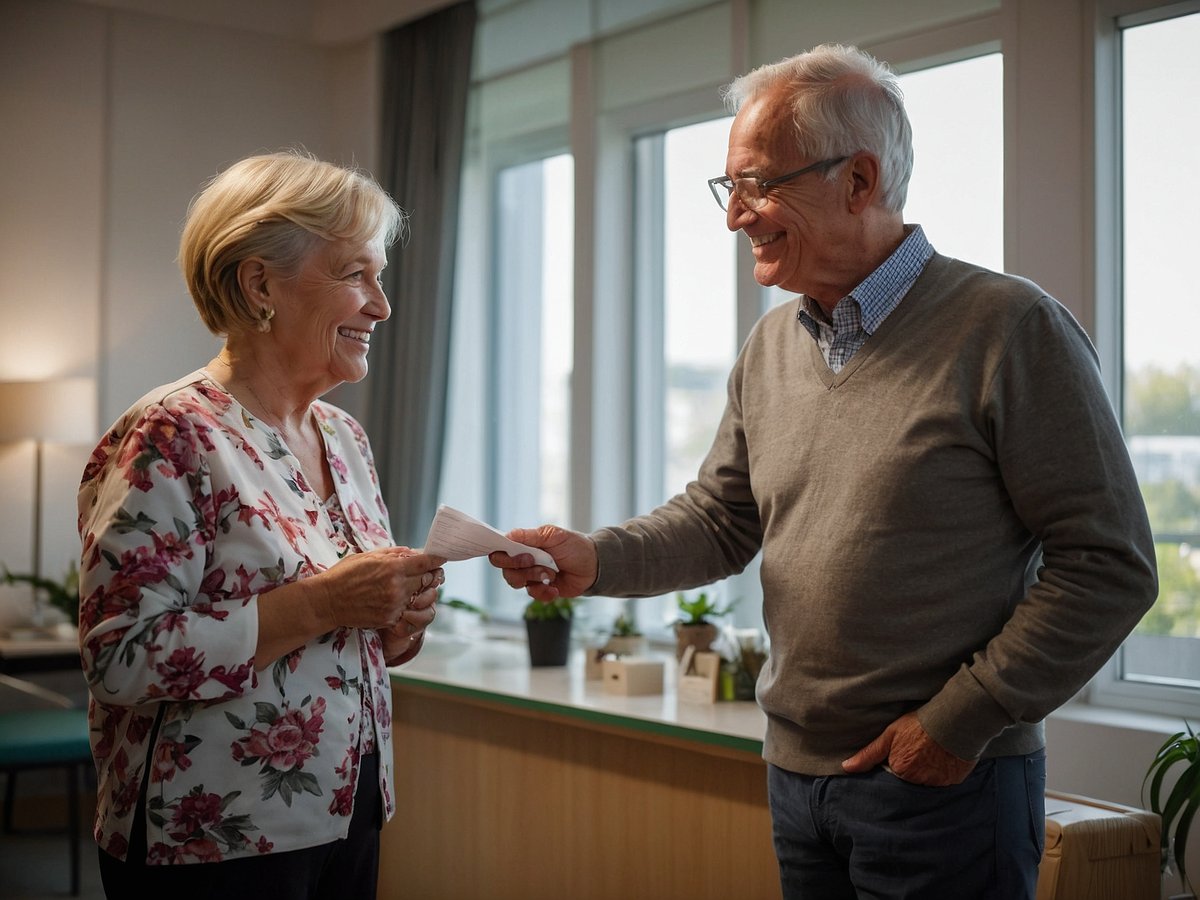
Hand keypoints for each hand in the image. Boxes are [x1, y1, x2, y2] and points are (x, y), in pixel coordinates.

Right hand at [317, 546, 444, 631]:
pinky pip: (408, 611)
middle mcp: (397, 587)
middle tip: (430, 571)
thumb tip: (413, 553)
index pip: (425, 562)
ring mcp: (395, 605)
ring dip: (421, 590)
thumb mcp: (368, 556)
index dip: (437, 558)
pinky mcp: (390, 619)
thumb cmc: (344, 575)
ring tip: (415, 585)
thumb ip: (393, 554)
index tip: (442, 556)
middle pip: (427, 579)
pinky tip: (401, 599)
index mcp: (392, 568)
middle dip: (430, 574)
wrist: (327, 601)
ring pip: (420, 596)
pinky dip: (409, 605)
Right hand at [488, 525, 596, 601]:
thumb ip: (530, 536)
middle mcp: (524, 561)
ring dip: (533, 578)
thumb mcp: (554, 535)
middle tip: (534, 561)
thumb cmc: (574, 546)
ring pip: (516, 583)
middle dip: (519, 567)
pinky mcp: (541, 590)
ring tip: (551, 574)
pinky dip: (544, 592)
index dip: (501, 555)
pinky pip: (533, 595)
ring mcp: (531, 576)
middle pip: (505, 570)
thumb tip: (508, 535)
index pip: (500, 551)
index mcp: (524, 545)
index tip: (513, 553)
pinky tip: (555, 587)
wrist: (594, 566)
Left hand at [841, 711, 975, 785]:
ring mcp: (938, 782)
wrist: (953, 719)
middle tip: (920, 749)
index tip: (905, 750)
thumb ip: (869, 754)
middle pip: (911, 778)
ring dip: (929, 770)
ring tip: (932, 751)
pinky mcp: (954, 780)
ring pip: (928, 780)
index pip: (895, 772)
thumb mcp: (889, 735)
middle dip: (913, 767)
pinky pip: (946, 780)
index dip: (898, 760)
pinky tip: (945, 756)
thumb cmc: (919, 723)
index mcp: (901, 770)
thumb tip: (846, 767)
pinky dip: (944, 771)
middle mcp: (918, 781)